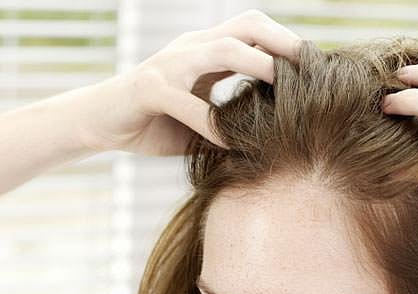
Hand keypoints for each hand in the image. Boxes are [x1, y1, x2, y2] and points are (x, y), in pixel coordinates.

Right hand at [75, 9, 301, 155]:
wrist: (98, 122)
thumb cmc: (158, 123)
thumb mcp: (206, 120)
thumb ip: (237, 120)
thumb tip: (283, 142)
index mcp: (208, 50)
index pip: (255, 30)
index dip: (287, 42)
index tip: (319, 68)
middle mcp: (192, 48)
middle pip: (246, 26)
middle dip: (283, 42)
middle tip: (314, 69)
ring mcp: (170, 64)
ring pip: (222, 50)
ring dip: (258, 64)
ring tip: (285, 87)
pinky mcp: (150, 88)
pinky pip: (187, 102)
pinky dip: (212, 122)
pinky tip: (231, 141)